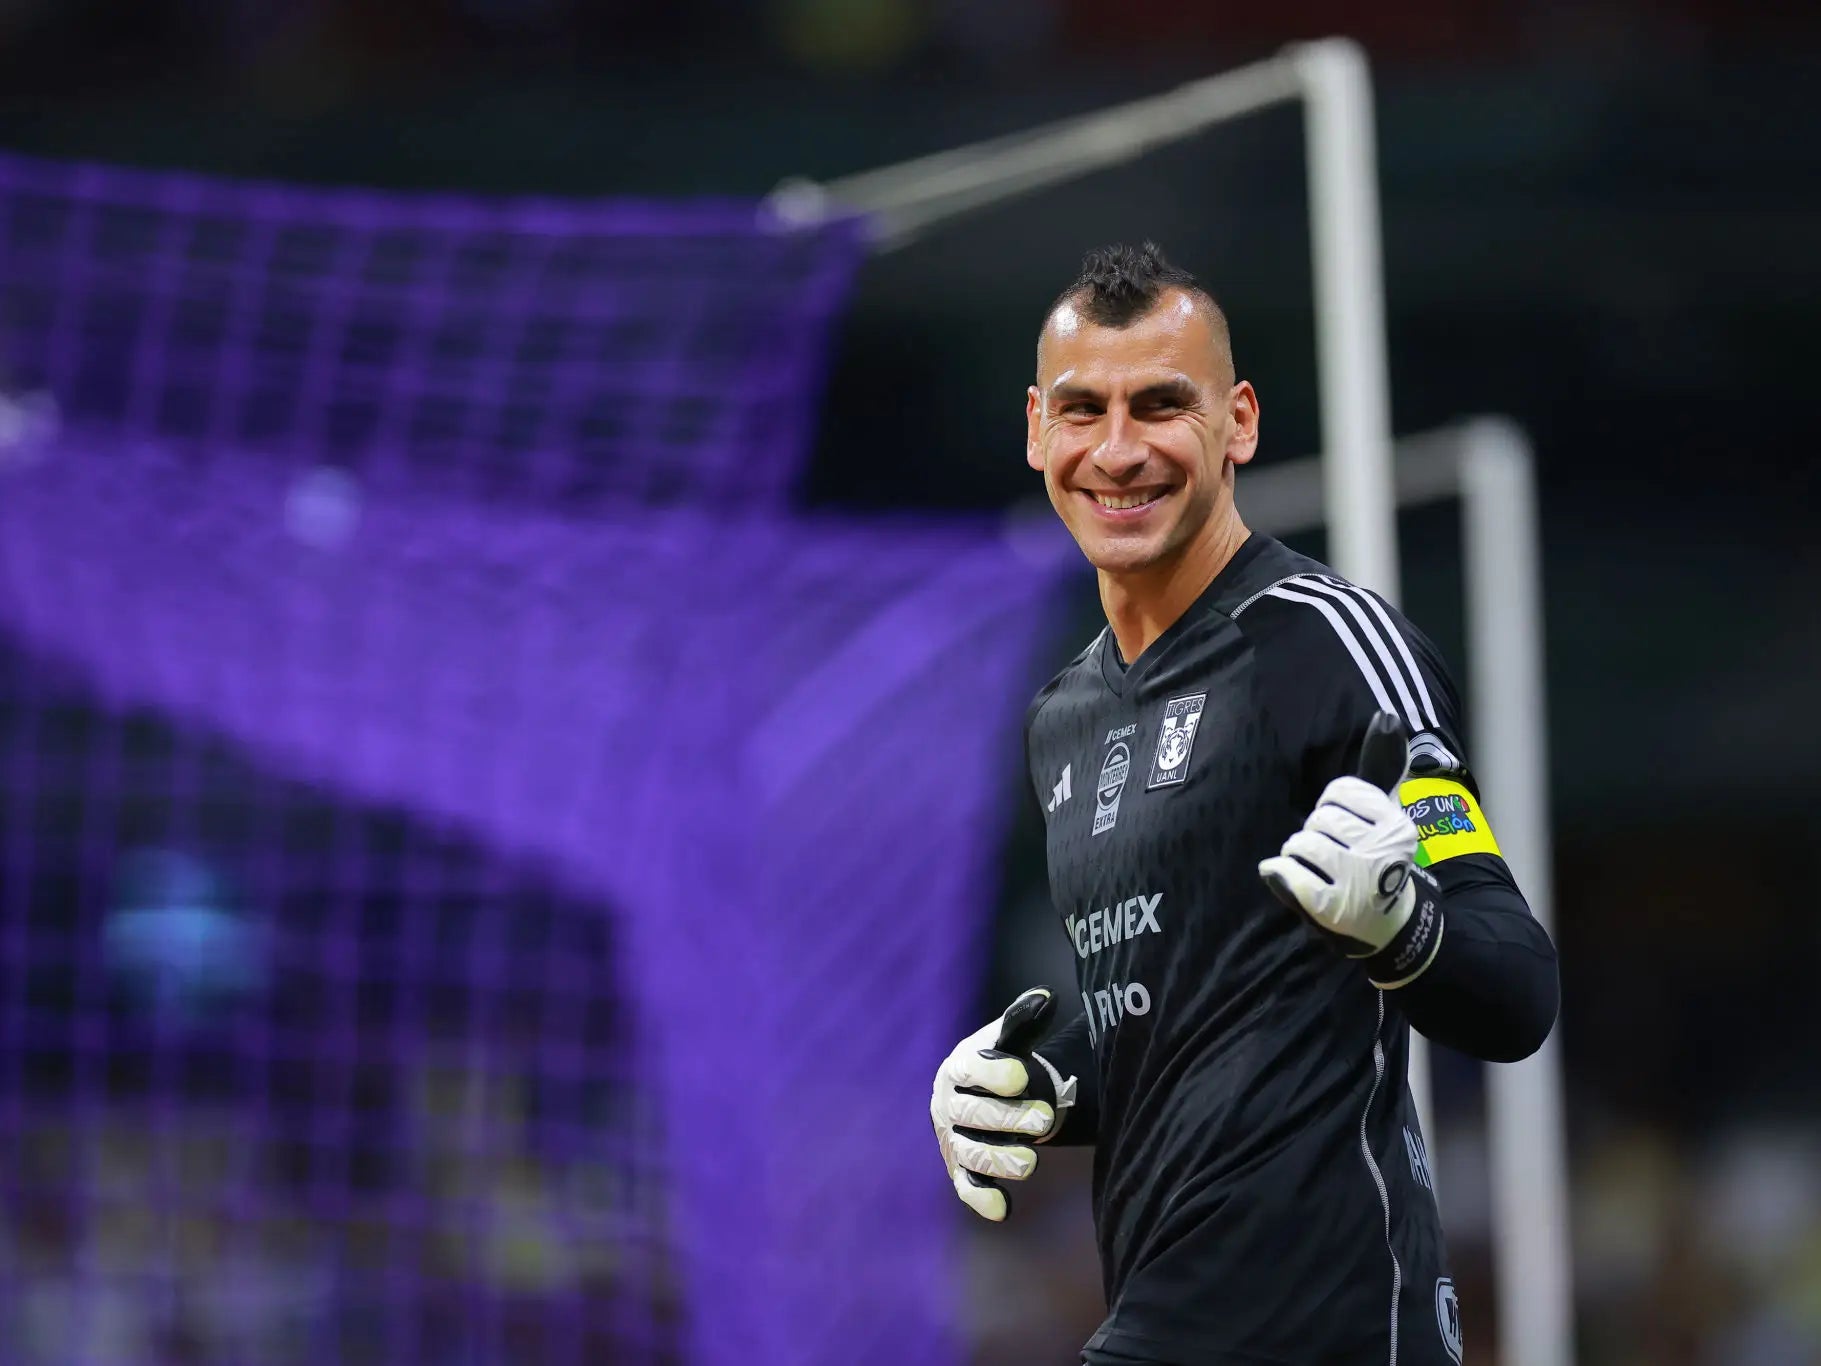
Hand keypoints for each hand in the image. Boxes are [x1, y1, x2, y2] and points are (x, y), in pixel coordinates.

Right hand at [930, 987, 1075, 1221]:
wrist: (984, 1096)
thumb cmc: (1000, 1063)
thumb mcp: (1009, 1040)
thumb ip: (1024, 1020)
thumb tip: (1047, 997)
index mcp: (958, 1068)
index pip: (969, 1071)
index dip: (993, 1074)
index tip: (1020, 1076)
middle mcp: (948, 1105)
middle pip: (973, 1115)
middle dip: (1009, 1118)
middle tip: (1045, 1119)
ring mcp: (953, 1140)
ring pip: (971, 1154)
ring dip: (1000, 1159)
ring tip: (1031, 1162)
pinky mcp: (960, 1170)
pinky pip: (966, 1187)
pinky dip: (982, 1199)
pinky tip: (1004, 1210)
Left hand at [1259, 713, 1443, 984]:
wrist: (1386, 923)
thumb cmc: (1377, 857)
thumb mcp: (1385, 811)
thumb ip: (1383, 763)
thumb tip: (1387, 715)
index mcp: (1396, 824)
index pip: (1339, 792)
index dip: (1332, 806)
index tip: (1346, 827)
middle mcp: (1381, 851)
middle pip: (1319, 818)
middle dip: (1316, 831)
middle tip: (1331, 851)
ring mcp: (1356, 881)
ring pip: (1301, 842)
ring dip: (1298, 852)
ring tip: (1316, 866)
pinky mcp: (1331, 908)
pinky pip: (1288, 873)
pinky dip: (1282, 873)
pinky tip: (1292, 878)